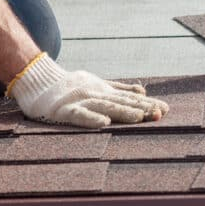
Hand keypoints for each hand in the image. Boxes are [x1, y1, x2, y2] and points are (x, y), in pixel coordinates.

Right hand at [8, 53, 168, 128]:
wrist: (38, 81)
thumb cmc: (70, 87)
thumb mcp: (97, 85)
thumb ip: (119, 88)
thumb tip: (143, 90)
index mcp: (104, 91)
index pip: (130, 98)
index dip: (148, 103)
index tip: (166, 109)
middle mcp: (95, 94)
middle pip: (122, 102)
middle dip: (141, 108)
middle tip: (159, 114)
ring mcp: (80, 101)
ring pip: (104, 106)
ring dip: (122, 112)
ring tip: (138, 118)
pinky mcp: (64, 110)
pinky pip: (79, 115)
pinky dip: (91, 118)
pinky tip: (104, 124)